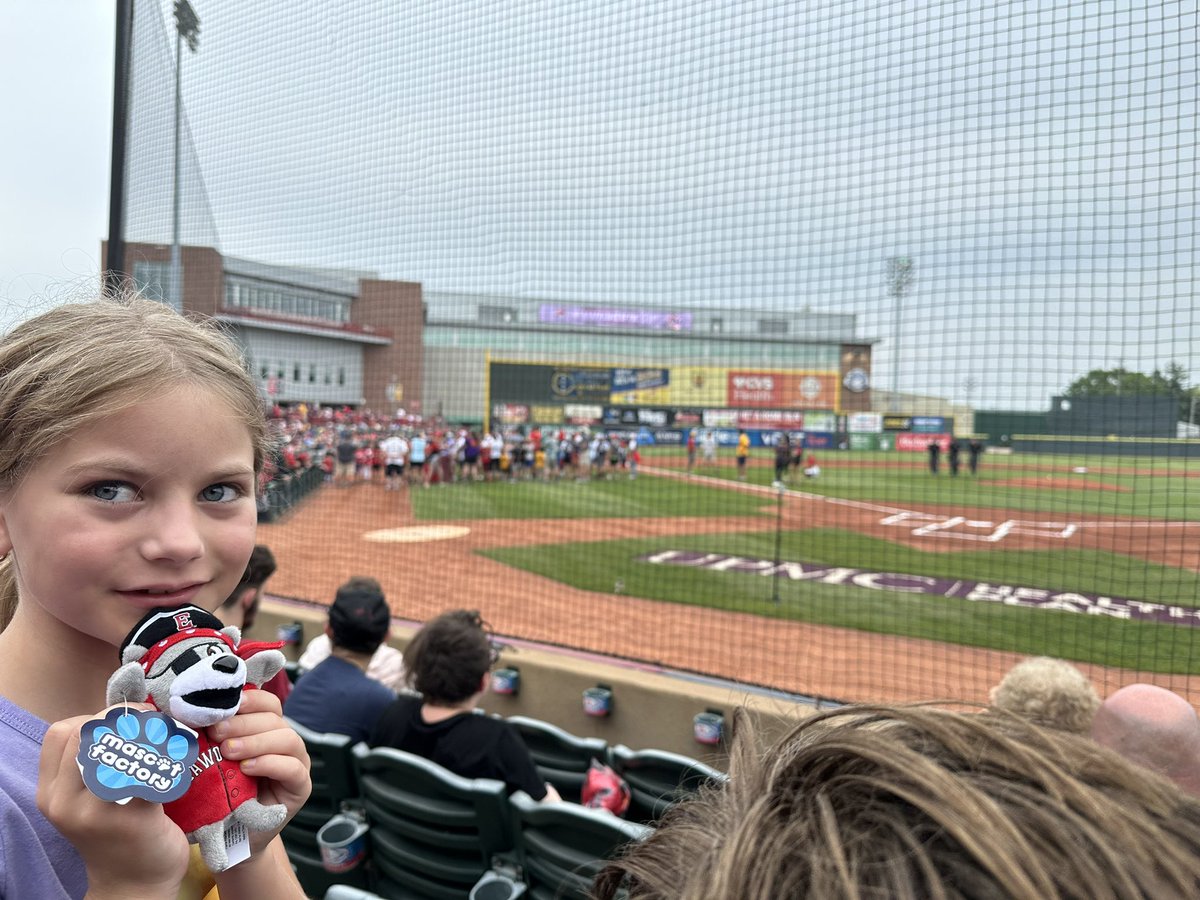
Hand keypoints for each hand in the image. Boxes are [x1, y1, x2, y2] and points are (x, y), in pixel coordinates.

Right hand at [38, 707, 189, 899]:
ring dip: (150, 734)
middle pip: (87, 733)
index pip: (62, 733)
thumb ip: (95, 760)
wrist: (135, 882)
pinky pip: (149, 769)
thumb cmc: (120, 830)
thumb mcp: (91, 797)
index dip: (96, 717)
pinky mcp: (129, 818)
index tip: (127, 720)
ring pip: (117, 747)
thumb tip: (129, 711)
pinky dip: (169, 758)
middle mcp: (64, 802)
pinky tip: (179, 764)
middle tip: (154, 724)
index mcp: (52, 793)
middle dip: (125, 718)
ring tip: (168, 740)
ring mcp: (94, 811)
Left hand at [207, 688, 310, 856]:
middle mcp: (286, 742)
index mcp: (268, 730)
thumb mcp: (213, 761)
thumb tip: (184, 714)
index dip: (250, 699)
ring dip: (256, 742)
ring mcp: (297, 763)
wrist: (229, 836)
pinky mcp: (301, 787)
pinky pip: (293, 768)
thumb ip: (209, 738)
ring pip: (287, 739)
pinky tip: (248, 768)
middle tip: (216, 732)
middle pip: (274, 719)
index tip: (224, 704)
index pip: (268, 704)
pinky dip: (270, 764)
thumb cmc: (219, 794)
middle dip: (243, 722)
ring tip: (228, 752)